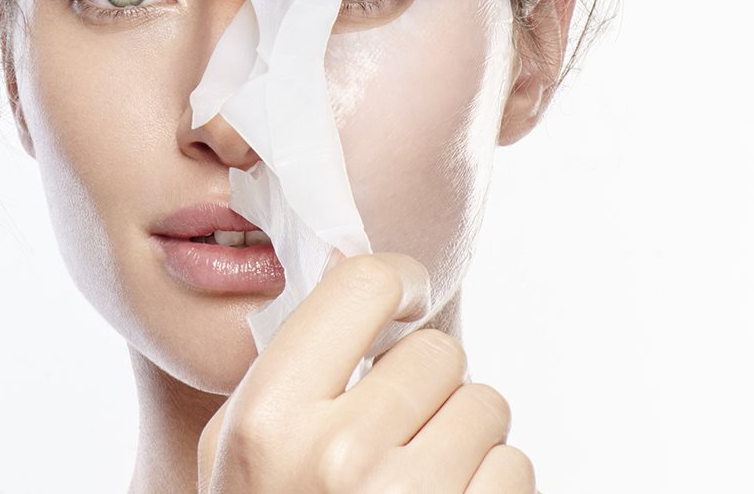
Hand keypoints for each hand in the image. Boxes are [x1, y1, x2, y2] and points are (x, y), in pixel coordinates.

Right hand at [196, 252, 534, 491]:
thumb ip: (288, 374)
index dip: (394, 285)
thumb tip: (356, 280)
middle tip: (396, 431)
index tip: (400, 301)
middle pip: (439, 353)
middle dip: (427, 387)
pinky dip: (491, 488)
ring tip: (420, 481)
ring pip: (488, 408)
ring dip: (466, 439)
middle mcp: (340, 458)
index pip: (362, 286)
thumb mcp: (238, 458)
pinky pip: (515, 468)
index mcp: (269, 422)